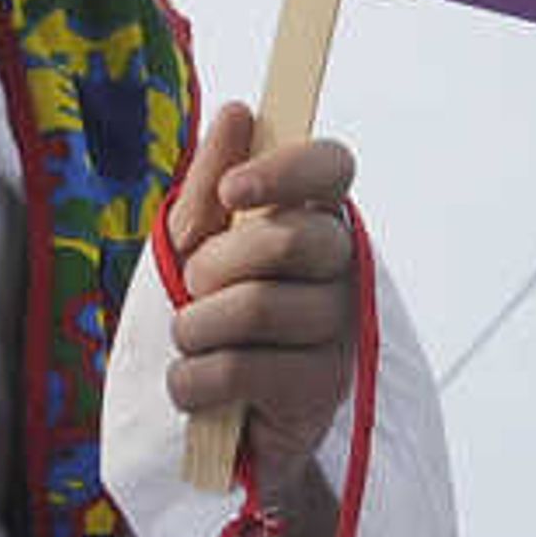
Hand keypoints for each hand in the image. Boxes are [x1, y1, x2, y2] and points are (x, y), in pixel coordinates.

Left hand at [161, 94, 363, 513]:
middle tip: (195, 291)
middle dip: (213, 266)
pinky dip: (194, 381)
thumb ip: (210, 184)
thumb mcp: (195, 247)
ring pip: (257, 307)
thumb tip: (240, 111)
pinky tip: (195, 389)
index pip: (333, 167)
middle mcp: (343, 269)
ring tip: (192, 344)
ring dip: (195, 329)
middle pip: (287, 239)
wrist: (222, 424)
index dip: (286, 170)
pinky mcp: (323, 388)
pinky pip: (242, 369)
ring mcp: (339, 330)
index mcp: (316, 221)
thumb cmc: (215, 323)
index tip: (232, 194)